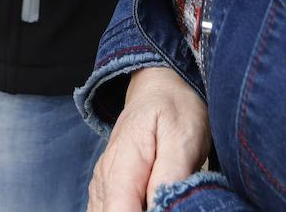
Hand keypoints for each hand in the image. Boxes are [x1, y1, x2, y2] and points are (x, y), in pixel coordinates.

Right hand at [89, 67, 210, 211]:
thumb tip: (161, 207)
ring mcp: (102, 183)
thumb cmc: (174, 107)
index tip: (165, 208)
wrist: (157, 86)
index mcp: (123, 163)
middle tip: (168, 202)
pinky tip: (148, 203)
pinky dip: (127, 211)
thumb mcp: (183, 135)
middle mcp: (105, 176)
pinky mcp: (106, 189)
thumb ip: (171, 175)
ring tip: (161, 200)